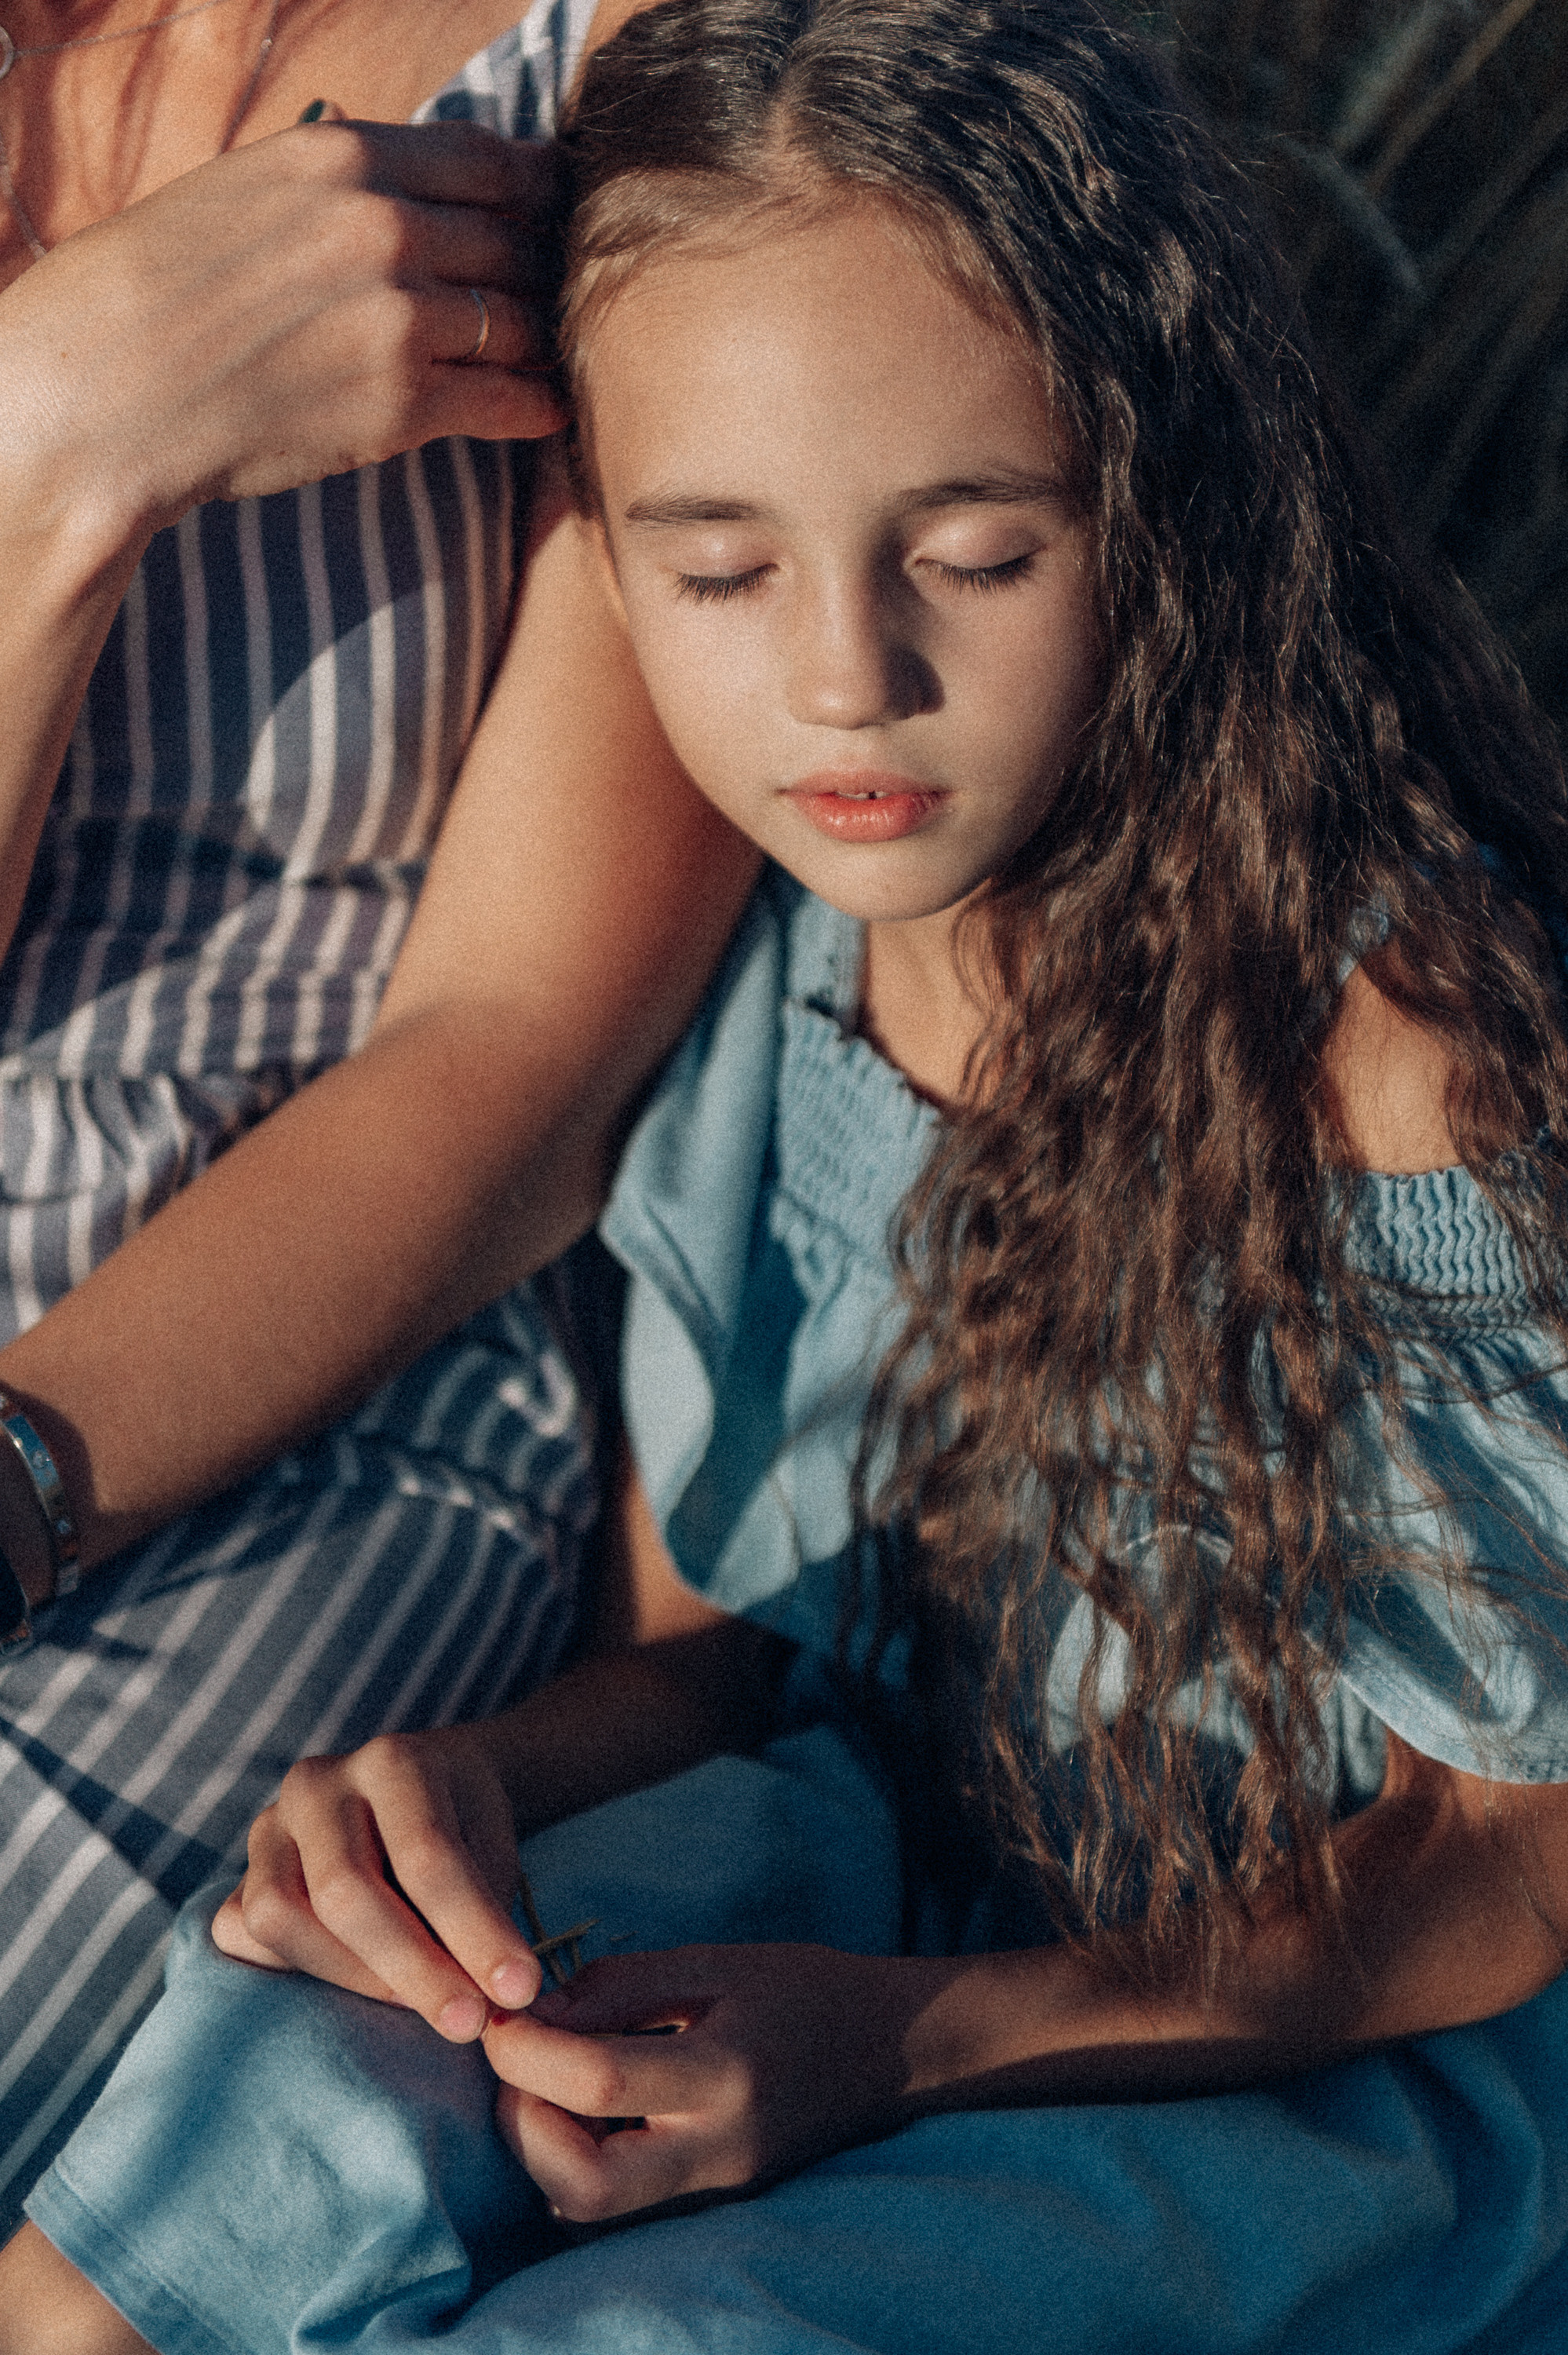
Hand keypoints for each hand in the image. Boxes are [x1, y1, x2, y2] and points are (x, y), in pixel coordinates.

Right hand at [0, 117, 565, 552]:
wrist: (109, 392)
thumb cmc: (153, 290)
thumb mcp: (240, 187)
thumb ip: (325, 176)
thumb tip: (376, 156)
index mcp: (343, 158)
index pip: (483, 158)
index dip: (531, 186)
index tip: (552, 206)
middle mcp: (384, 228)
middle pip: (511, 239)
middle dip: (540, 267)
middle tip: (560, 290)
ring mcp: (401, 318)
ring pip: (518, 322)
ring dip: (541, 340)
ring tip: (555, 352)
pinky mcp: (404, 405)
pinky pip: (506, 400)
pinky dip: (537, 406)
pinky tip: (551, 409)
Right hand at [211, 1724, 543, 2039]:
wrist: (427, 1796)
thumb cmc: (465, 1831)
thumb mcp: (493, 1853)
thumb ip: (482, 1912)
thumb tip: (493, 2001)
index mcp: (391, 1761)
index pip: (426, 1855)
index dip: (473, 1931)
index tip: (517, 1991)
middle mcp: (317, 1783)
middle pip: (346, 1889)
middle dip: (412, 1968)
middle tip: (467, 2022)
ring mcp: (269, 1824)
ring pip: (280, 1913)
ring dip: (350, 1977)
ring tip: (413, 2004)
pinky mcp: (240, 1871)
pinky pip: (238, 1930)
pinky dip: (289, 1970)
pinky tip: (351, 1989)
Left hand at [483, 1943, 909, 2219]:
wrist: (895, 2050)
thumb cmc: (804, 1988)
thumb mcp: (714, 1962)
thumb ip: (619, 1986)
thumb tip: (532, 2016)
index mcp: (726, 2075)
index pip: (598, 2080)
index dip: (527, 2049)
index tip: (499, 2015)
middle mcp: (719, 2152)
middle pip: (584, 2187)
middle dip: (524, 2126)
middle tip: (517, 2064)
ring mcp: (716, 2192)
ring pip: (591, 2211)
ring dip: (543, 2150)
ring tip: (546, 2081)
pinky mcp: (708, 2204)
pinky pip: (616, 2206)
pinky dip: (575, 2162)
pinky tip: (583, 2110)